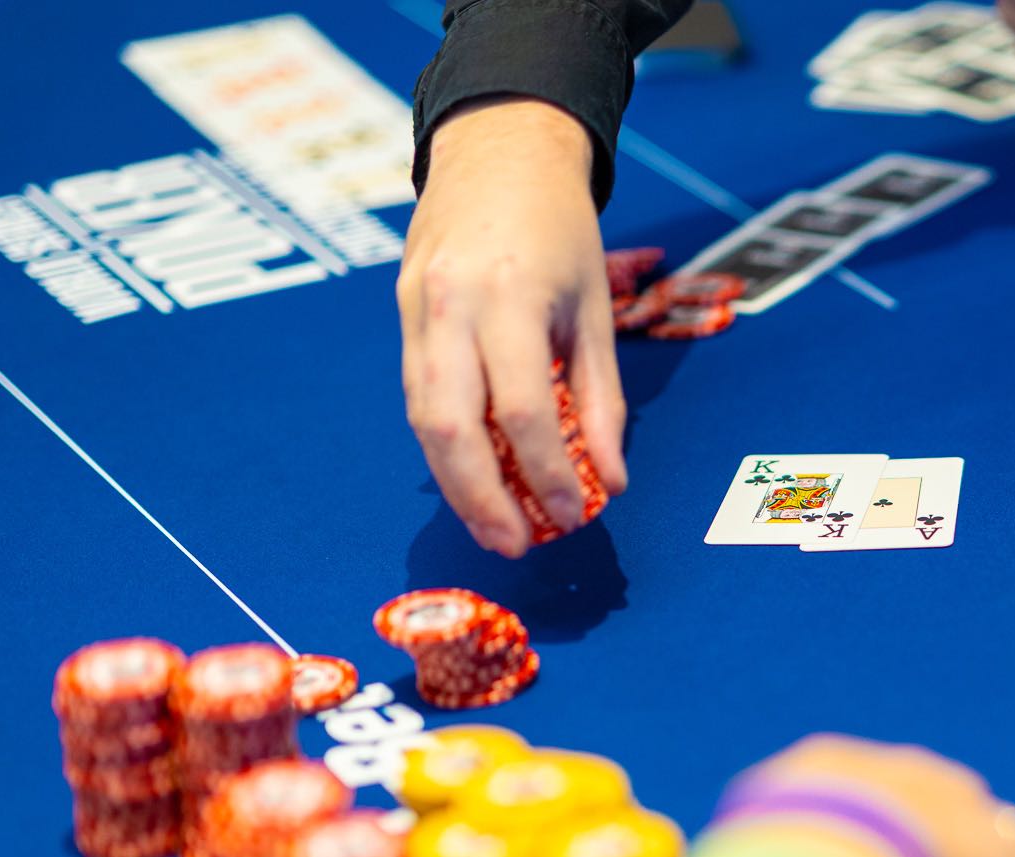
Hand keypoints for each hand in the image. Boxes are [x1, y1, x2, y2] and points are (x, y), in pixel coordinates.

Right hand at [397, 96, 627, 557]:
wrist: (495, 152)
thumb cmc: (559, 230)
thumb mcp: (596, 310)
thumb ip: (602, 400)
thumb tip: (612, 480)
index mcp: (509, 296)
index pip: (522, 409)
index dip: (547, 473)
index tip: (575, 514)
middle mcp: (450, 305)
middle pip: (454, 427)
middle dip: (484, 499)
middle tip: (517, 546)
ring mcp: (416, 311)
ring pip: (424, 419)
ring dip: (457, 486)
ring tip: (495, 529)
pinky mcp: (401, 318)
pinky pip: (419, 397)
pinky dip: (445, 448)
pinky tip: (475, 480)